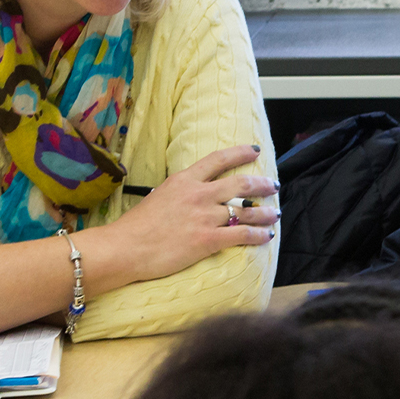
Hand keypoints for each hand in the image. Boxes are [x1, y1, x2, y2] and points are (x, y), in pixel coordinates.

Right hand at [97, 145, 278, 282]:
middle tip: (273, 185)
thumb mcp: (158, 196)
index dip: (241, 153)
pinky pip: (242, 234)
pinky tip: (267, 235)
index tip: (255, 150)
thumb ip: (179, 192)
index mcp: (184, 180)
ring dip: (265, 212)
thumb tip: (190, 194)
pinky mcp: (208, 239)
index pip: (218, 159)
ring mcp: (205, 216)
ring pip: (246, 211)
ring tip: (274, 213)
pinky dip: (258, 234)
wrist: (125, 248)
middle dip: (262, 184)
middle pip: (241, 183)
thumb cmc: (135, 227)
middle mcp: (199, 194)